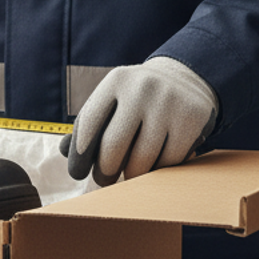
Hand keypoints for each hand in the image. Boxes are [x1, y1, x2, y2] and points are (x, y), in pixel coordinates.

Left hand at [61, 57, 218, 186]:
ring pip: (142, 160)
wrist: (184, 78)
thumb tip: (66, 153)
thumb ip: (88, 124)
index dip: (80, 155)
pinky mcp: (192, 120)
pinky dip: (158, 171)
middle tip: (103, 180)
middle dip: (104, 171)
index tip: (77, 173)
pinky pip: (169, 162)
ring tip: (128, 175)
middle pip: (113, 146)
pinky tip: (153, 167)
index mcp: (115, 82)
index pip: (88, 124)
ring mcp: (169, 104)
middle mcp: (141, 89)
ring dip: (131, 176)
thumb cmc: (136, 98)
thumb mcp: (112, 99)